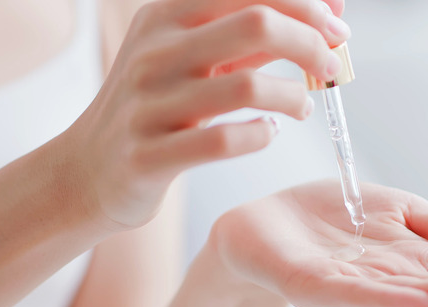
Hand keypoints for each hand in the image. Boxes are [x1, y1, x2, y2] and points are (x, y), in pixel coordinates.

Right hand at [68, 0, 350, 227]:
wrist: (89, 169)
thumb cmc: (155, 106)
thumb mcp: (191, 56)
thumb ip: (251, 33)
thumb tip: (330, 10)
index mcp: (164, 16)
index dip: (307, 5)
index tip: (337, 29)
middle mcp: (152, 52)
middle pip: (258, 24)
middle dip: (312, 43)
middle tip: (330, 67)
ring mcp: (146, 104)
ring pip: (247, 86)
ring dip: (293, 96)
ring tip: (302, 107)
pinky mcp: (148, 155)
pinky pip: (223, 141)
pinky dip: (261, 135)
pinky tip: (266, 133)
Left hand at [210, 180, 427, 306]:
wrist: (264, 223)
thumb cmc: (332, 221)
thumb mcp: (400, 212)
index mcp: (410, 262)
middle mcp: (387, 281)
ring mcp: (350, 287)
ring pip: (402, 295)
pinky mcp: (312, 285)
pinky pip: (351, 293)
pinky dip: (385, 297)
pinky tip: (417, 301)